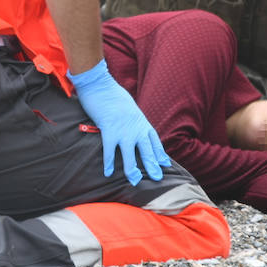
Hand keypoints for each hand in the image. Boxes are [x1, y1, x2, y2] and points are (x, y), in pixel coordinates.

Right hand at [68, 60, 171, 184]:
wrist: (101, 85)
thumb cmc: (113, 95)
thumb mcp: (129, 107)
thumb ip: (133, 119)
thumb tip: (132, 126)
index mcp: (141, 122)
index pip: (154, 141)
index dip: (160, 153)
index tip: (165, 164)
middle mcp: (135, 128)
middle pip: (146, 151)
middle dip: (152, 166)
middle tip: (157, 178)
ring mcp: (123, 130)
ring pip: (130, 154)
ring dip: (132, 169)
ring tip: (134, 181)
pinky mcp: (108, 130)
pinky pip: (110, 151)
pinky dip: (108, 163)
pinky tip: (108, 173)